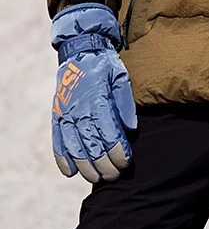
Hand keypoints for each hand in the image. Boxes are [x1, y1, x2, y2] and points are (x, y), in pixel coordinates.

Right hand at [51, 3, 136, 182]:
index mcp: (97, 99)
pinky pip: (58, 143)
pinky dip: (64, 160)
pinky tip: (73, 172)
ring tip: (99, 178)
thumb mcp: (121, 77)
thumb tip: (131, 129)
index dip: (118, 151)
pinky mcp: (57, 117)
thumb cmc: (105, 65)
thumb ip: (125, 103)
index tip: (127, 162)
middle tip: (117, 175)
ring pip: (74, 149)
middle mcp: (78, 110)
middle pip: (91, 146)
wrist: (79, 51)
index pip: (109, 133)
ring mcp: (65, 115)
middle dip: (105, 164)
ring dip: (87, 167)